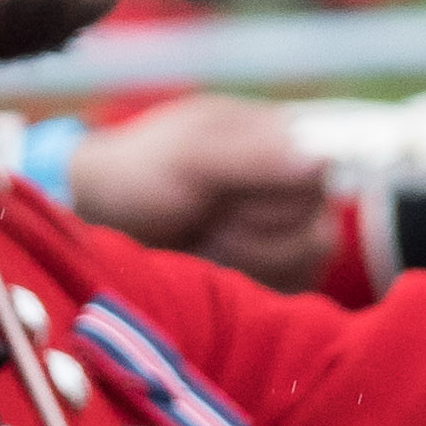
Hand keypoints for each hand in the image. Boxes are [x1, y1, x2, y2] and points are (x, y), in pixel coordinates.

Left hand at [66, 96, 338, 290]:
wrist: (107, 218)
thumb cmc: (140, 174)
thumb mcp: (186, 156)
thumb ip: (249, 156)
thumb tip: (318, 161)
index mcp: (284, 139)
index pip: (317, 176)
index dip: (268, 196)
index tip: (220, 197)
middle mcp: (301, 183)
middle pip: (316, 226)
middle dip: (245, 229)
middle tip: (200, 215)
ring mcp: (298, 230)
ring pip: (308, 259)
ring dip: (243, 257)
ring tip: (203, 237)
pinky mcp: (287, 270)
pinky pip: (296, 286)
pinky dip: (249, 281)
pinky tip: (213, 262)